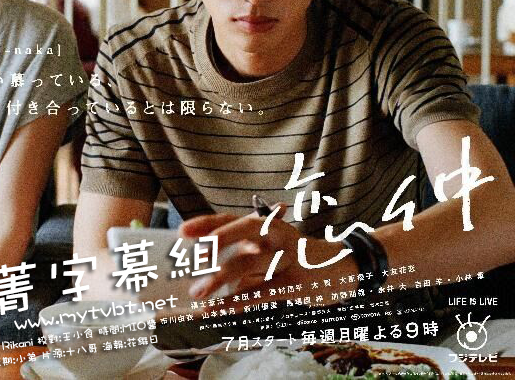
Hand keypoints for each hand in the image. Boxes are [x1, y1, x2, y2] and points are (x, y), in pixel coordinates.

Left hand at [179, 206, 353, 301]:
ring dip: (220, 278)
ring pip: (251, 263)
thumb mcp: (270, 250)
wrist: (343, 268)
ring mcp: (288, 257)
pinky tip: (217, 308)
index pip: (233, 218)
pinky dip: (236, 300)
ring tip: (197, 291)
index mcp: (267, 225)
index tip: (182, 230)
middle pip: (246, 230)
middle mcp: (277, 235)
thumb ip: (243, 257)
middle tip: (196, 255)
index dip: (207, 223)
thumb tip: (207, 272)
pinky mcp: (296, 282)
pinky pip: (261, 292)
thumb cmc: (296, 258)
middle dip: (219, 239)